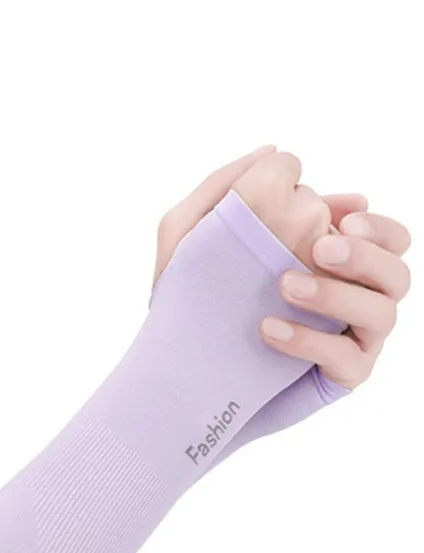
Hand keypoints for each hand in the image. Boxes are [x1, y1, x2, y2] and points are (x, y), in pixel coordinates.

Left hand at [155, 147, 411, 392]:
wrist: (177, 379)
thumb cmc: (191, 307)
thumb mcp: (188, 245)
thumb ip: (222, 192)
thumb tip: (275, 153)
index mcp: (333, 264)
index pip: (381, 234)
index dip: (372, 225)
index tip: (337, 216)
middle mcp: (352, 299)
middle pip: (396, 268)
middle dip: (368, 252)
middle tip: (320, 245)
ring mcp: (350, 340)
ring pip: (383, 311)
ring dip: (339, 293)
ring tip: (286, 284)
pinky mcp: (337, 379)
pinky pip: (347, 360)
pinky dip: (311, 341)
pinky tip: (268, 328)